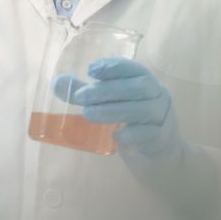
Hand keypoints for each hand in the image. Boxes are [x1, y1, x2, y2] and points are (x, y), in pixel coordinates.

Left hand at [53, 57, 182, 173]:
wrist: (157, 153)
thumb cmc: (131, 120)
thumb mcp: (110, 103)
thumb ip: (86, 92)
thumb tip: (57, 83)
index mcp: (145, 81)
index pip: (134, 68)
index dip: (113, 66)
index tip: (90, 70)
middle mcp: (158, 95)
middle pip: (138, 87)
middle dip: (107, 90)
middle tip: (80, 97)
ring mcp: (163, 117)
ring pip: (142, 109)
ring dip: (113, 110)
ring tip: (87, 114)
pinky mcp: (162, 138)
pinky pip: (149, 134)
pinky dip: (131, 134)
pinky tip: (115, 137)